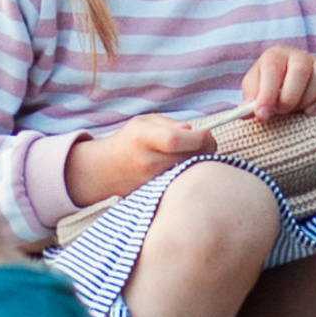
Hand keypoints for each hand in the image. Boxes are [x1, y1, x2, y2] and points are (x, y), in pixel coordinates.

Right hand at [64, 115, 216, 205]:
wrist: (109, 169)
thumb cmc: (131, 140)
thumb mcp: (146, 122)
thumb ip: (171, 124)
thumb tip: (193, 131)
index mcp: (142, 138)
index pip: (174, 140)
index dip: (196, 137)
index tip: (207, 133)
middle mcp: (146, 161)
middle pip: (187, 157)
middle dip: (205, 149)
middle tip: (207, 142)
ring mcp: (151, 181)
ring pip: (189, 173)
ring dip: (200, 162)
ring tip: (195, 152)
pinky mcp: (157, 194)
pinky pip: (183, 183)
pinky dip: (191, 175)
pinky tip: (188, 167)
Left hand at [239, 46, 315, 121]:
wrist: (290, 88)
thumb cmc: (270, 90)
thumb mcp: (254, 93)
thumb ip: (249, 101)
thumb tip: (247, 112)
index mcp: (275, 55)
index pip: (272, 68)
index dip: (267, 93)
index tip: (262, 115)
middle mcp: (300, 55)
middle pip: (300, 71)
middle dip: (289, 98)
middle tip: (281, 112)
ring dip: (307, 100)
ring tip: (295, 111)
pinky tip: (311, 111)